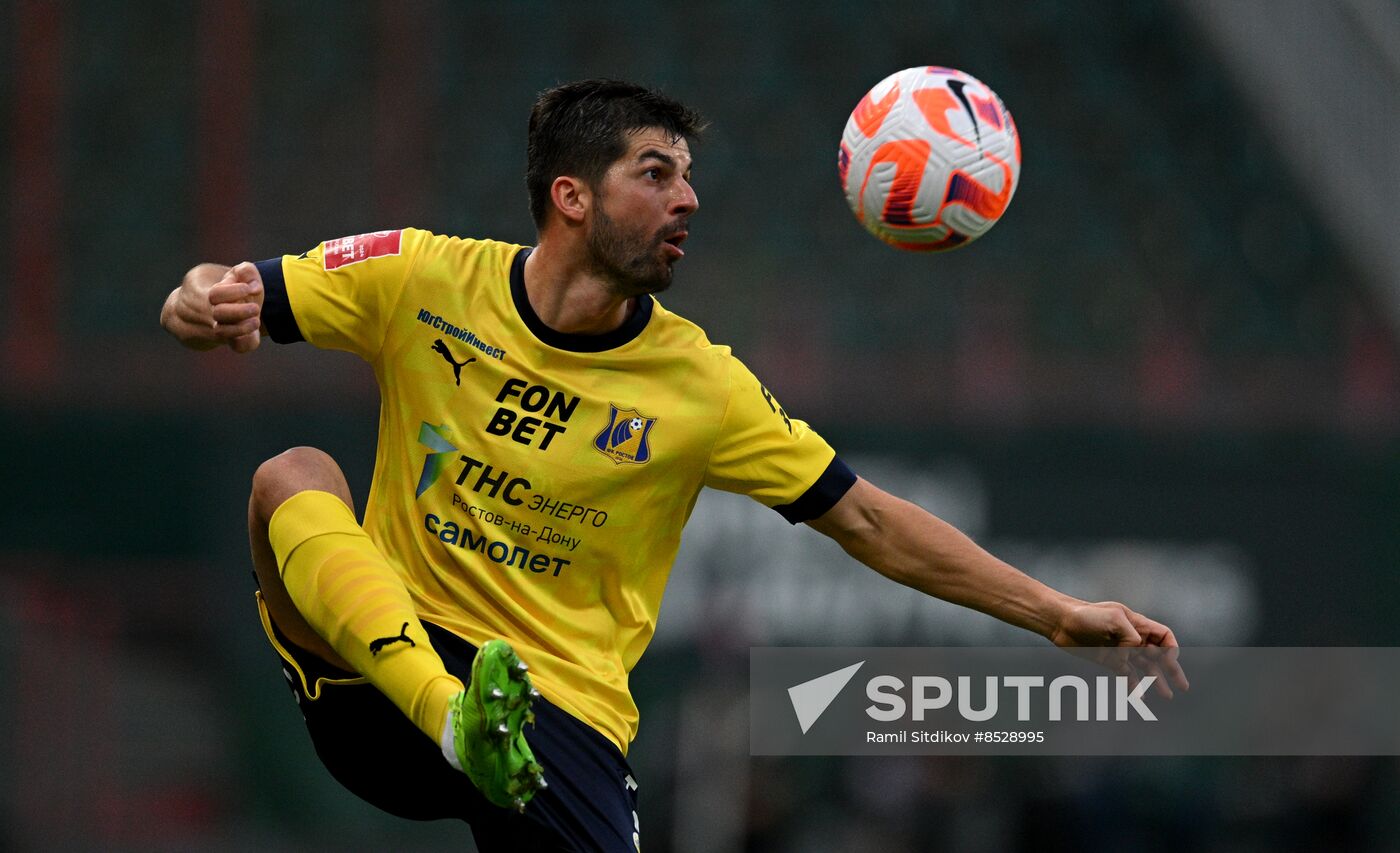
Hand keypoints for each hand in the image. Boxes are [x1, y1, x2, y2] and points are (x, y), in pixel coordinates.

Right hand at [207, 262, 264, 352]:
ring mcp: (213, 329)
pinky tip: (254, 335)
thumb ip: (245, 272)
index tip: (248, 288)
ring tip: (256, 321)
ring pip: (223, 334)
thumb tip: (253, 285)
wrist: (196, 312)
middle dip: (239, 311)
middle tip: (256, 308)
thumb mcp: (230, 274)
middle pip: (219, 314)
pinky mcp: (229, 342)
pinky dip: (246, 343)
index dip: (233, 291)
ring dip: (242, 328)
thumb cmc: (221, 288)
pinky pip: (238, 346)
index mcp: (204, 292)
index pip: (216, 294)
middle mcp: (206, 313)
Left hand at [1050, 600, 1188, 698]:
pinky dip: (1133, 685)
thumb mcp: (1113, 618)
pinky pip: (1126, 675)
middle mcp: (1132, 638)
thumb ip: (1130, 637)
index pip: (1163, 636)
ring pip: (1144, 668)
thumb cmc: (1086, 614)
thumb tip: (1134, 655)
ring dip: (1155, 681)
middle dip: (1171, 670)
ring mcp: (1121, 650)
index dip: (1171, 649)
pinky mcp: (1109, 661)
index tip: (1168, 660)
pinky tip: (1139, 696)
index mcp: (1137, 624)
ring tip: (1167, 695)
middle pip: (1158, 655)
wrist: (1061, 621)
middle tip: (1182, 686)